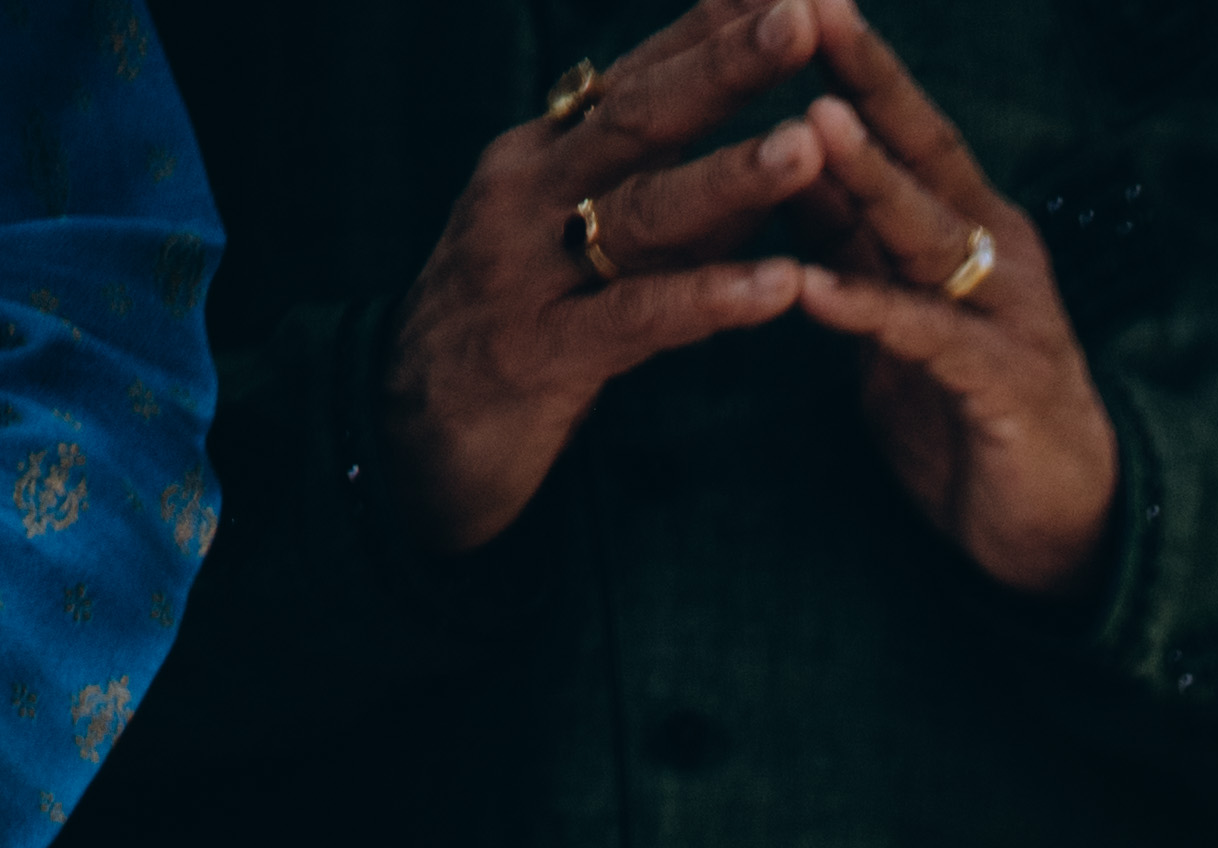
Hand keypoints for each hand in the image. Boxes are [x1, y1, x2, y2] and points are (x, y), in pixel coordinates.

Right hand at [379, 0, 824, 558]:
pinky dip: (708, 300)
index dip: (711, 20)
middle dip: (725, 64)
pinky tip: (779, 290)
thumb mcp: (587, 246)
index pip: (641, 68)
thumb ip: (670, 203)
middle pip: (641, 113)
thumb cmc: (516, 332)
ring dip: (731, 177)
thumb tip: (763, 157)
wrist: (407, 436)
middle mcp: (530, 187)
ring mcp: (529, 266)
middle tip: (803, 19)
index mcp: (545, 150)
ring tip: (810, 148)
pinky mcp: (540, 353)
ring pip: (642, 210)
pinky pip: (636, 320)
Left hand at [785, 0, 1119, 599]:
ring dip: (868, 178)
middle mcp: (998, 253)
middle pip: (924, 151)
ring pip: (929, 233)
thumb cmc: (974, 421)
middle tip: (809, 3)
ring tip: (810, 122)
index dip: (854, 59)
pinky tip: (811, 288)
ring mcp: (1008, 317)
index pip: (906, 125)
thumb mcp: (899, 318)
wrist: (1067, 533)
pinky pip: (927, 340)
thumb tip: (786, 168)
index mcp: (972, 227)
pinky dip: (868, 312)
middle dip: (864, 77)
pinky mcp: (1004, 389)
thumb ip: (855, 246)